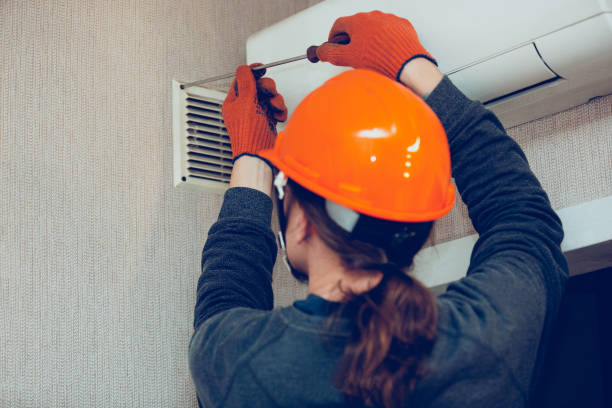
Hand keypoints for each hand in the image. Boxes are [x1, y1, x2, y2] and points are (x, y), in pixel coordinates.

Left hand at [222, 64, 287, 160]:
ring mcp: (257, 113)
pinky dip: (279, 111)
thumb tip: (243, 68)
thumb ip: (246, 82)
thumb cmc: (248, 132)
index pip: (242, 80)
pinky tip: (278, 117)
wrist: (258, 152)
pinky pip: (276, 109)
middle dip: (267, 87)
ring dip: (275, 100)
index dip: (252, 72)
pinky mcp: (268, 120)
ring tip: (275, 107)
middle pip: (258, 86)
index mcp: (234, 101)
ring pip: (270, 97)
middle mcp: (244, 107)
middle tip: (269, 91)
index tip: (261, 68)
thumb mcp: (245, 102)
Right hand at [316, 10, 436, 80]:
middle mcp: (374, 16)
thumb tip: (321, 51)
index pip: (339, 25)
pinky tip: (384, 53)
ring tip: (370, 56)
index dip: (333, 37)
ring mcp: (389, 20)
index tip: (333, 45)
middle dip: (352, 39)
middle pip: (357, 26)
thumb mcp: (347, 58)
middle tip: (351, 54)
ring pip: (374, 28)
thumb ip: (330, 53)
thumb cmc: (380, 59)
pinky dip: (385, 40)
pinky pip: (390, 31)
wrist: (407, 64)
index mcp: (358, 21)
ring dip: (369, 39)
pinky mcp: (402, 27)